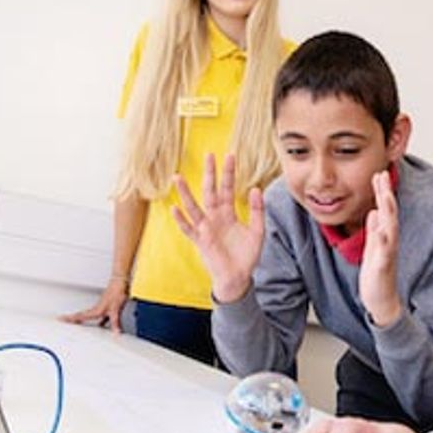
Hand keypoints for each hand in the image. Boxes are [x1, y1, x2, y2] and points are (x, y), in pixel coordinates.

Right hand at [60, 277, 128, 332]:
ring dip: (83, 319)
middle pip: (81, 315)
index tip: (60, 319)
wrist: (120, 282)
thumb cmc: (116, 292)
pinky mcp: (106, 306)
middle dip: (72, 319)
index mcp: (96, 311)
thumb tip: (115, 333)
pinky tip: (101, 325)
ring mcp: (101, 307)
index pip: (80, 316)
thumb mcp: (116, 309)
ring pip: (89, 315)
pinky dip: (98, 321)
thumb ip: (115, 323)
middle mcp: (96, 309)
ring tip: (77, 324)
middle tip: (62, 320)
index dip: (70, 318)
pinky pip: (99, 316)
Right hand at [172, 153, 264, 302]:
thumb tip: (257, 189)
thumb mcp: (258, 231)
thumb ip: (258, 211)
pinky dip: (181, 220)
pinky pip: (188, 229)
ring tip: (178, 177)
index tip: (230, 155)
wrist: (238, 277)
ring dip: (186, 193)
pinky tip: (175, 208)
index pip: (227, 188)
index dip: (229, 173)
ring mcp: (206, 229)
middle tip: (209, 155)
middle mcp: (215, 217)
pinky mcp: (201, 242)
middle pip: (210, 191)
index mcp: (228, 213)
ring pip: (194, 207)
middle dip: (210, 174)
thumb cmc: (246, 255)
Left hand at [359, 170, 400, 327]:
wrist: (382, 301)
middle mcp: (388, 242)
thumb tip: (374, 213)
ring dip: (388, 212)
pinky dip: (383, 240)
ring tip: (385, 196)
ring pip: (389, 228)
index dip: (381, 192)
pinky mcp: (382, 266)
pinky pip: (384, 251)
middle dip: (386, 194)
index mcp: (384, 236)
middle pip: (389, 214)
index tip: (378, 174)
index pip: (384, 210)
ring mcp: (387, 253)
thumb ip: (374, 230)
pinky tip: (381, 230)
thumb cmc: (377, 276)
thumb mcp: (373, 248)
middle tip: (382, 176)